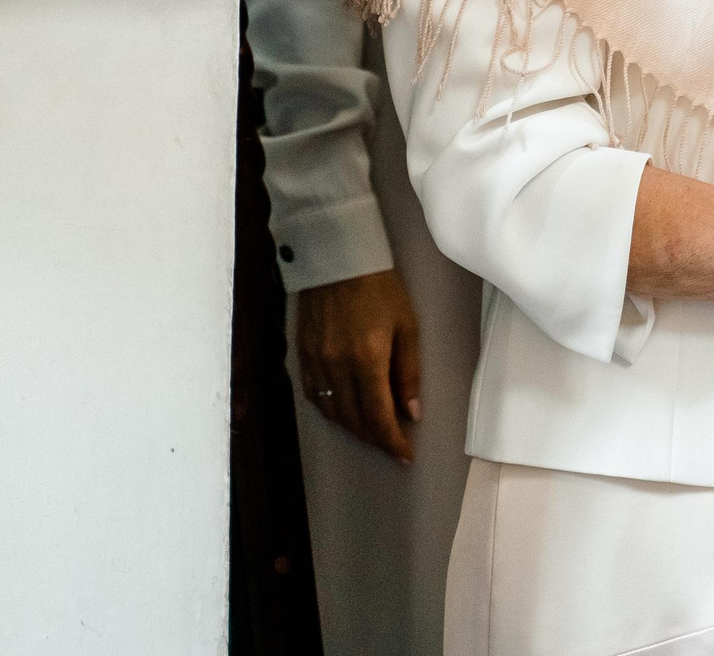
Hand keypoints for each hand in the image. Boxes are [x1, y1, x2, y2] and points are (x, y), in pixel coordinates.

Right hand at [294, 268, 423, 462]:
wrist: (337, 257)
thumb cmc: (380, 286)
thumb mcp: (406, 325)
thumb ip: (408, 371)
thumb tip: (412, 412)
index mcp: (366, 358)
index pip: (378, 415)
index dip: (391, 441)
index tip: (405, 455)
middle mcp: (336, 365)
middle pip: (353, 419)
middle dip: (374, 438)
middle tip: (392, 445)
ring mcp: (315, 360)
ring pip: (331, 411)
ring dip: (352, 428)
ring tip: (372, 432)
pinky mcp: (301, 353)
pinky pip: (314, 394)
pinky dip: (331, 409)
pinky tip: (344, 411)